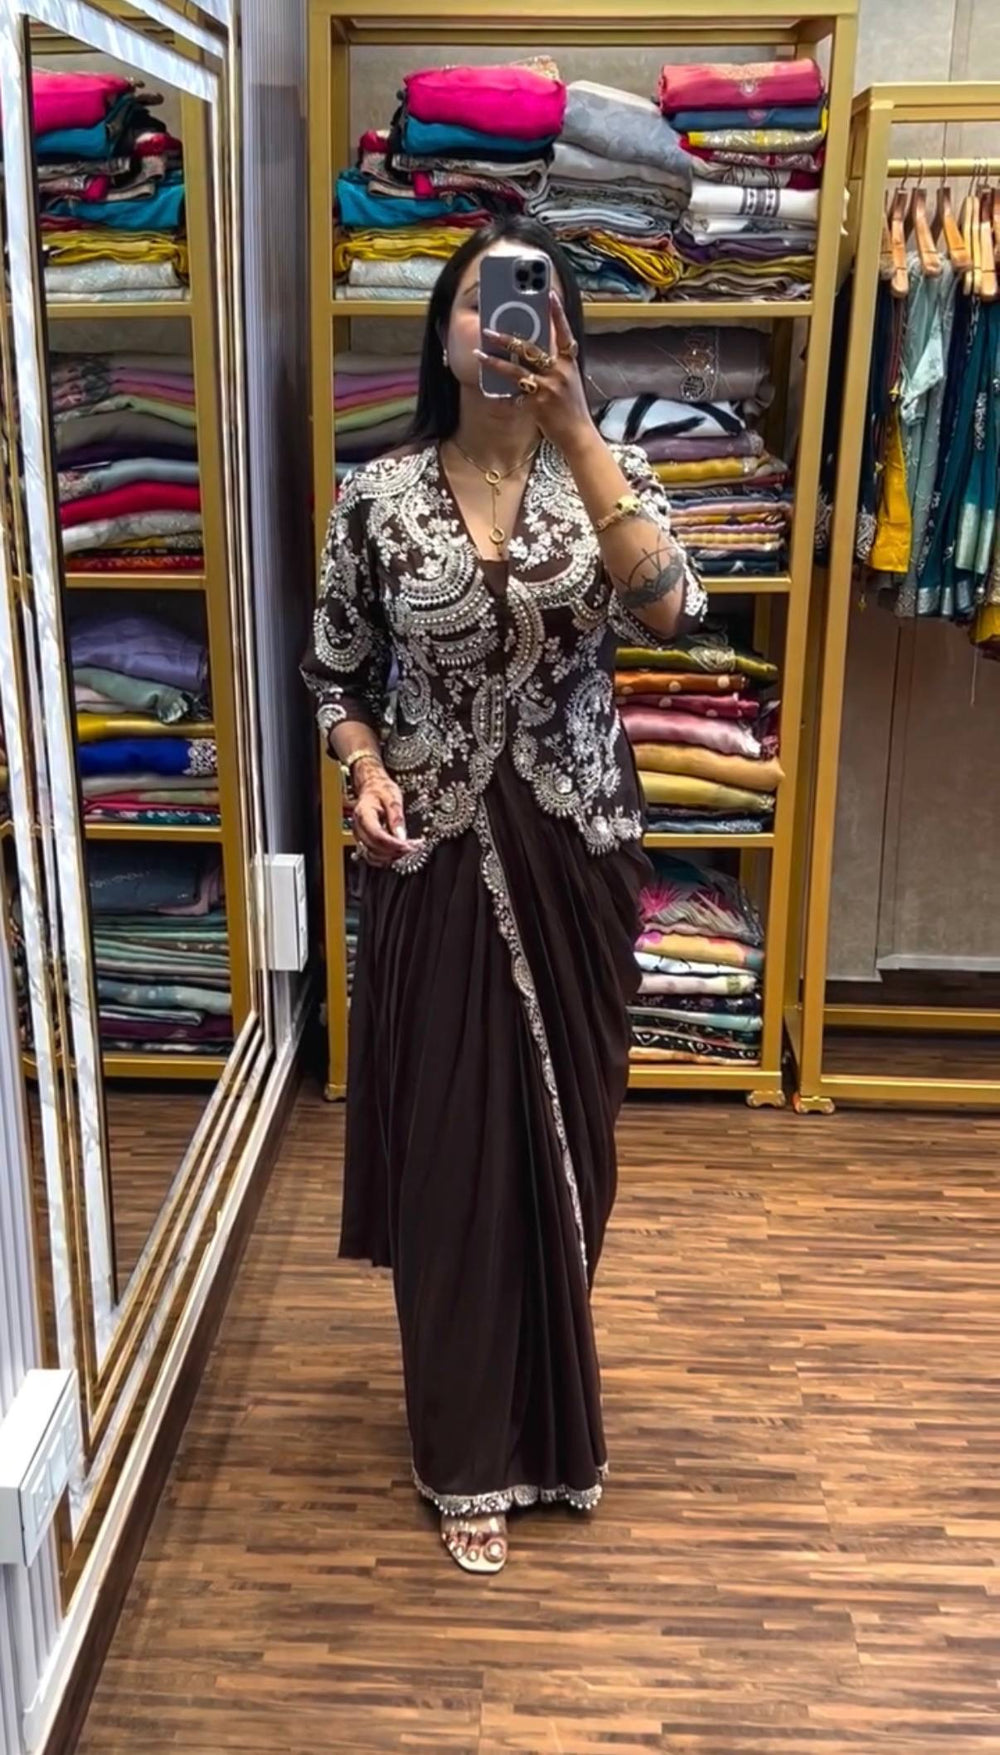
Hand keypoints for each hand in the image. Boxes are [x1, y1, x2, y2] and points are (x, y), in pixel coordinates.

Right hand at [352, 765, 422, 866]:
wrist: (372, 788)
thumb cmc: (381, 790)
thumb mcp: (392, 798)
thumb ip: (396, 818)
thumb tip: (401, 837)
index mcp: (364, 814)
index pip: (377, 835)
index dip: (393, 844)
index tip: (408, 846)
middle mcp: (358, 828)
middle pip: (374, 848)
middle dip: (394, 851)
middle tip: (412, 847)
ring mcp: (360, 836)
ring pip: (373, 856)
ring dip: (391, 856)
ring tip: (407, 848)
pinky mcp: (364, 841)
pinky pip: (373, 856)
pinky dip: (386, 857)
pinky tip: (398, 851)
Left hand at [476, 290, 595, 454]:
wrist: (578, 434)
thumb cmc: (571, 407)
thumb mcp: (568, 380)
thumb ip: (554, 364)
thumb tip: (532, 349)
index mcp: (569, 362)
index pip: (564, 332)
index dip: (557, 312)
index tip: (548, 293)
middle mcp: (560, 371)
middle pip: (530, 349)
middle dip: (506, 339)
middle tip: (488, 330)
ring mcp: (549, 387)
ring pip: (517, 370)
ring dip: (495, 362)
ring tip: (478, 354)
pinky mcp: (539, 404)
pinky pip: (514, 397)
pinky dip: (501, 396)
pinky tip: (488, 393)